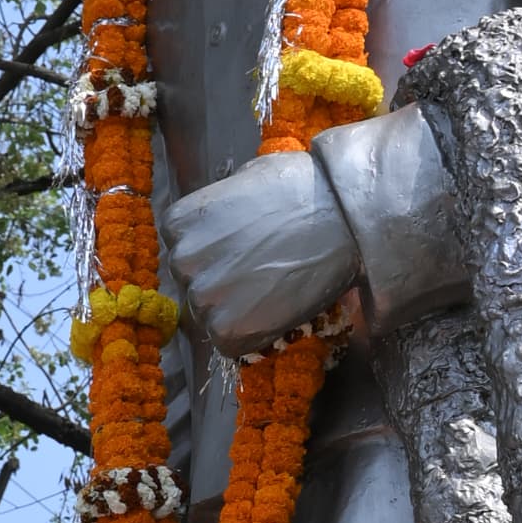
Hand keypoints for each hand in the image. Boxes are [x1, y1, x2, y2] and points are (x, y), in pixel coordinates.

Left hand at [163, 150, 360, 351]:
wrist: (342, 219)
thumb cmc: (302, 189)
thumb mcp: (246, 180)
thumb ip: (221, 208)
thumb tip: (223, 223)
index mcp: (178, 222)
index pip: (183, 250)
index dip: (214, 254)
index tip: (242, 249)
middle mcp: (181, 260)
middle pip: (193, 284)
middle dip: (222, 282)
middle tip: (261, 272)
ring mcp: (201, 297)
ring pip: (208, 315)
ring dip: (235, 310)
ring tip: (273, 288)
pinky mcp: (225, 329)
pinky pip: (228, 342)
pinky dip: (251, 334)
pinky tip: (275, 309)